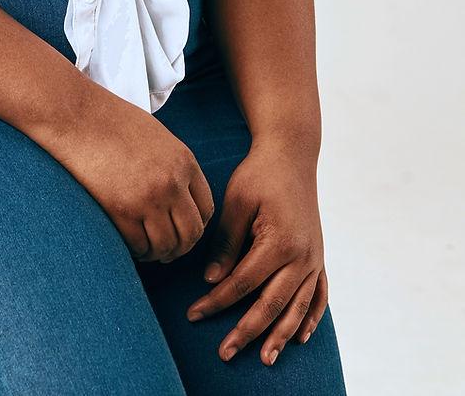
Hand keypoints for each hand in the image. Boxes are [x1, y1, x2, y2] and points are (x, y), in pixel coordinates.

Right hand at [50, 88, 214, 262]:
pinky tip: (132, 245)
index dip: (196, 226)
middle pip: (191, 234)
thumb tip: (182, 198)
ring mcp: (148, 198)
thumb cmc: (112, 122)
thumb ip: (174, 166)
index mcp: (184, 161)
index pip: (206, 209)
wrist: (77, 116)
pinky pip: (139, 246)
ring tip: (148, 249)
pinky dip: (137, 251)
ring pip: (166, 246)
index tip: (182, 230)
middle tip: (168, 250)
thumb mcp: (157, 137)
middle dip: (181, 247)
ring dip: (158, 253)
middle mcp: (171, 182)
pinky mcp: (121, 211)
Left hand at [186, 141, 328, 364]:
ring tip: (265, 358)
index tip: (195, 314)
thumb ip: (226, 243)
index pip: (243, 283)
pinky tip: (300, 336)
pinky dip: (311, 317)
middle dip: (246, 331)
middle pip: (271, 304)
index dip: (218, 302)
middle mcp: (302, 256)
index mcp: (279, 241)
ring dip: (281, 335)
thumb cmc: (259, 175)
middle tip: (224, 353)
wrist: (292, 155)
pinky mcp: (319, 256)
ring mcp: (314, 258)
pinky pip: (319, 294)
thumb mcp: (236, 202)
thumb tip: (213, 281)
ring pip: (297, 307)